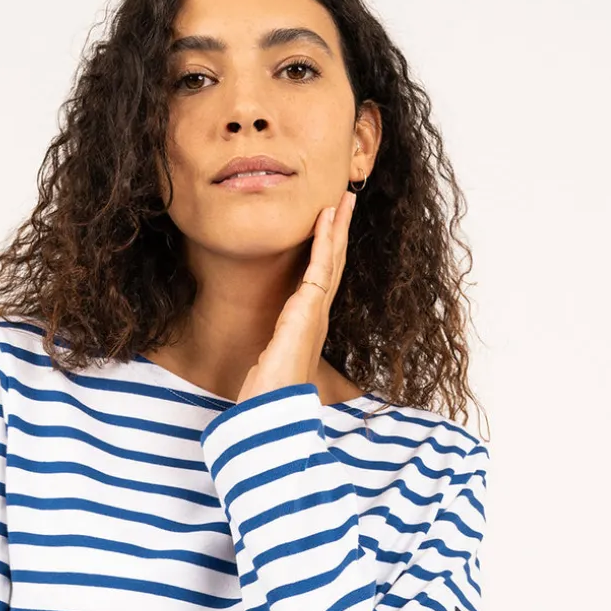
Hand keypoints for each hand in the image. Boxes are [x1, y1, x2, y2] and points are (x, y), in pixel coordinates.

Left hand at [236, 189, 356, 403]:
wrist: (271, 410)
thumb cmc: (270, 395)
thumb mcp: (269, 365)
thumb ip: (273, 355)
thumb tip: (264, 361)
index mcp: (307, 325)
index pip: (321, 279)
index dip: (327, 251)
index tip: (330, 225)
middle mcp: (316, 316)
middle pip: (333, 264)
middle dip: (339, 232)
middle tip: (346, 201)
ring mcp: (314, 313)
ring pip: (331, 260)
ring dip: (337, 229)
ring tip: (342, 200)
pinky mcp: (307, 311)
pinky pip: (320, 268)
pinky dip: (325, 242)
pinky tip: (327, 219)